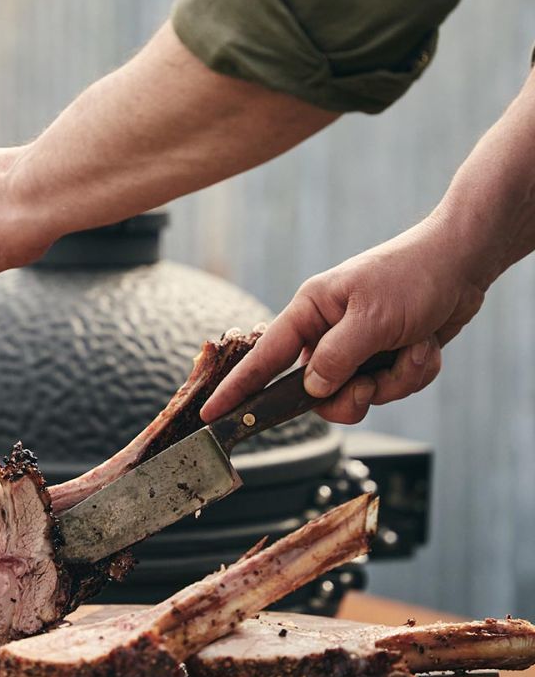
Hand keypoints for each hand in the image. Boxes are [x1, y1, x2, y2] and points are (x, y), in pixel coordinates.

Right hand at [201, 217, 485, 423]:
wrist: (463, 263)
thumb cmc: (412, 275)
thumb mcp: (372, 318)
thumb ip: (336, 358)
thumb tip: (313, 389)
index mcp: (310, 312)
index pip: (264, 357)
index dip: (237, 387)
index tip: (212, 413)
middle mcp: (326, 332)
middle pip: (316, 391)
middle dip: (350, 395)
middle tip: (370, 384)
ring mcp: (355, 348)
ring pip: (357, 395)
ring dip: (392, 381)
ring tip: (411, 350)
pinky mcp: (382, 358)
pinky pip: (388, 388)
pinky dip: (411, 373)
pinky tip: (424, 346)